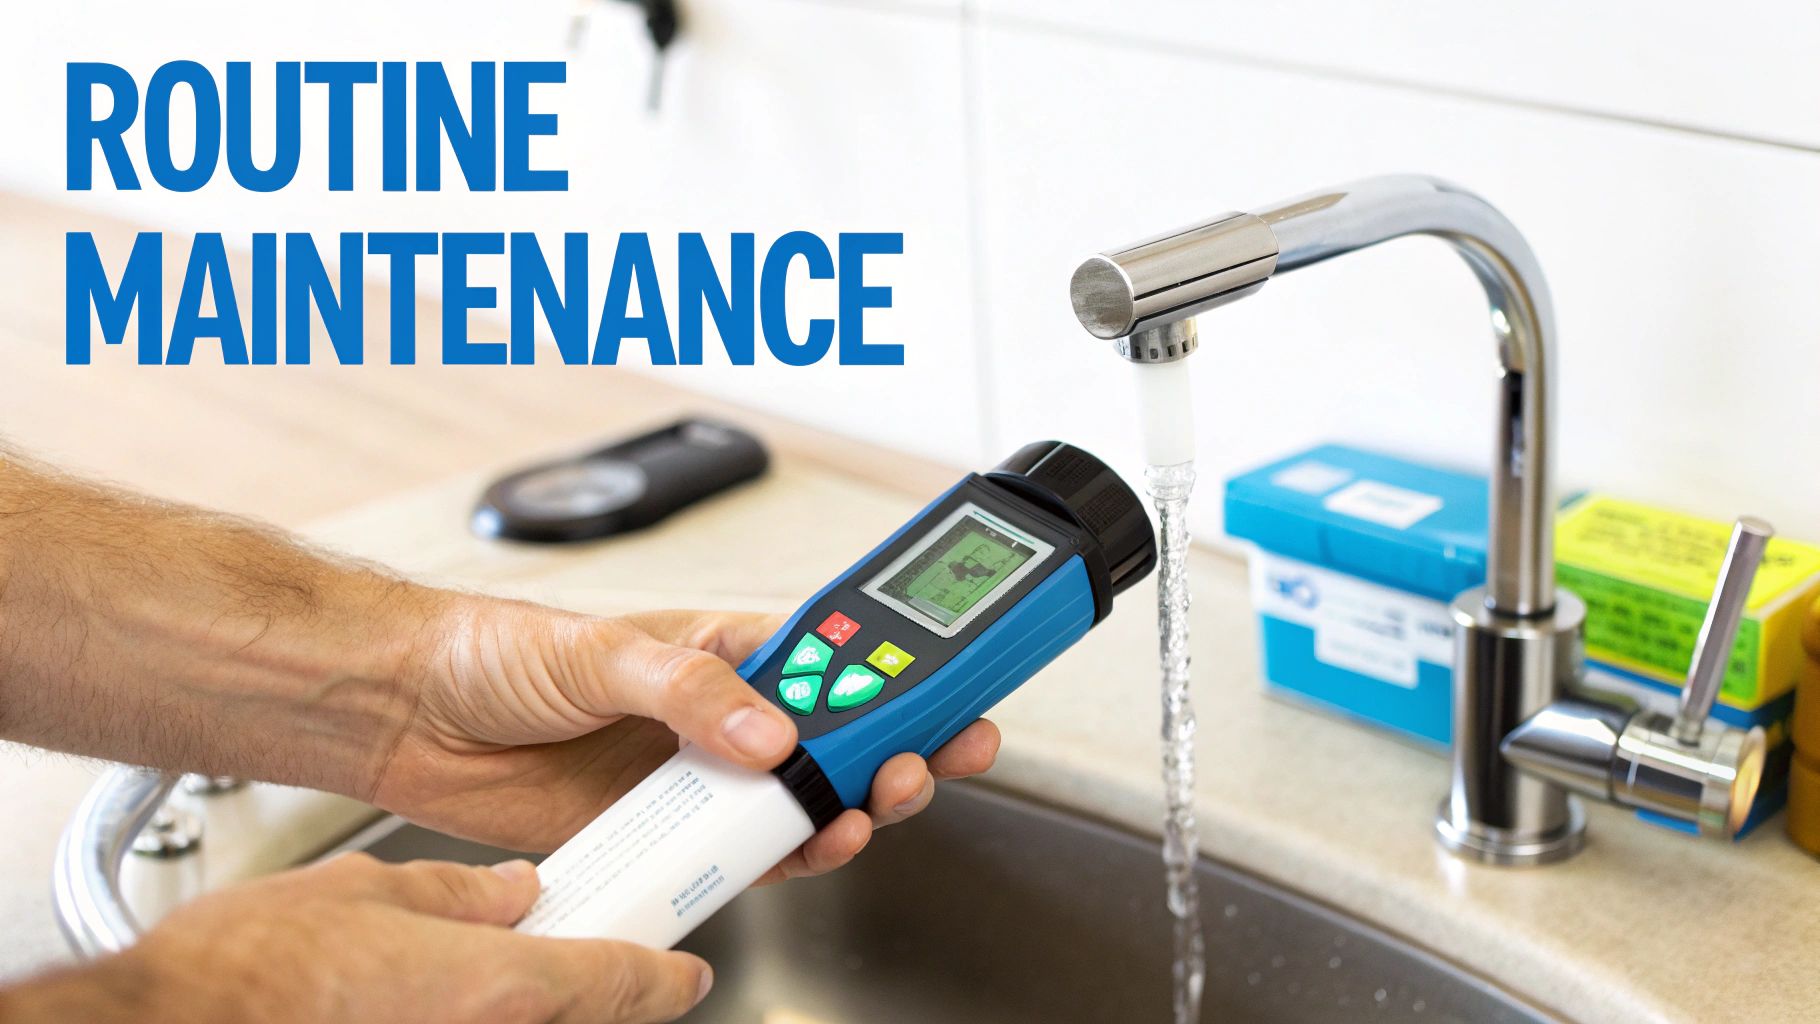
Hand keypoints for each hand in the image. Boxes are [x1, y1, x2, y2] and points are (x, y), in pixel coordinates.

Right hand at [59, 854, 709, 1023]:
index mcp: (502, 987)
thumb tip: (508, 894)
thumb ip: (457, 894)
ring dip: (521, 1011)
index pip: (628, 980)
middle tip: (570, 957)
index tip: (685, 968)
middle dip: (589, 992)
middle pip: (583, 1021)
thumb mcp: (365, 890)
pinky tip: (422, 1002)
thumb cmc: (245, 976)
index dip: (666, 973)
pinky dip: (474, 1021)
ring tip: (470, 974)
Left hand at [373, 602, 999, 880]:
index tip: (951, 688)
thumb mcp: (600, 650)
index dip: (902, 672)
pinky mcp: (662, 832)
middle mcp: (722, 714)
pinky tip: (799, 858)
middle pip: (839, 737)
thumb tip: (769, 732)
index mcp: (725, 648)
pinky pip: (741, 856)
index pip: (837, 656)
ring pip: (802, 803)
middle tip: (929, 762)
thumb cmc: (496, 651)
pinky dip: (780, 862)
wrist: (411, 716)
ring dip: (847, 811)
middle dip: (897, 748)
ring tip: (866, 814)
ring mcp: (696, 777)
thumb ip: (690, 691)